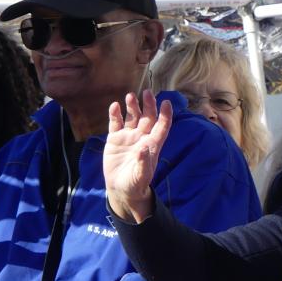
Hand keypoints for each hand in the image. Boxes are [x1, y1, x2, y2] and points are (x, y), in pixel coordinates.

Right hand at [104, 90, 171, 223]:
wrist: (121, 188)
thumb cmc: (136, 184)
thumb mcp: (141, 176)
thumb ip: (143, 162)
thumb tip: (143, 148)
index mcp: (152, 145)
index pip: (162, 126)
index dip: (165, 115)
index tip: (166, 102)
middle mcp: (142, 137)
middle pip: (147, 117)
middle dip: (148, 105)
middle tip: (147, 92)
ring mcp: (128, 137)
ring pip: (132, 117)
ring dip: (132, 106)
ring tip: (130, 96)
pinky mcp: (115, 139)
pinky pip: (116, 124)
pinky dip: (115, 115)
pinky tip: (115, 106)